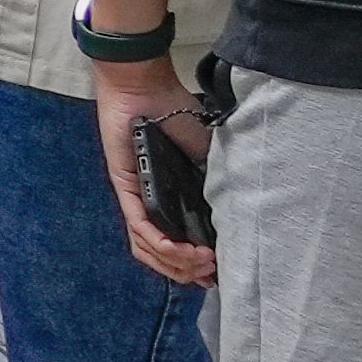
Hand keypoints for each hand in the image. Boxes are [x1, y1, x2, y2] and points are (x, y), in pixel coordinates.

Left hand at [92, 62, 216, 288]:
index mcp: (169, 200)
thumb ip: (216, 184)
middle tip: (212, 271)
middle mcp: (149, 204)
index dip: (194, 266)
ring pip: (147, 248)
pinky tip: (178, 251)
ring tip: (201, 263)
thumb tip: (236, 214)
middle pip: (160, 256)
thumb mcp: (207, 157)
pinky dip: (158, 243)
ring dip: (176, 263)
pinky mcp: (125, 186)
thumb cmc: (176, 115)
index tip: (217, 275)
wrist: (148, 87)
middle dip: (188, 271)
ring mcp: (135, 197)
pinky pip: (138, 224)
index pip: (177, 245)